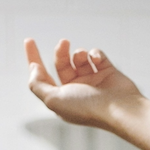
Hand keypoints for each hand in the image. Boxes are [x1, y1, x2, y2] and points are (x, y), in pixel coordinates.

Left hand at [25, 38, 140, 127]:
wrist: (120, 109)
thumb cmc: (87, 108)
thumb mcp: (53, 100)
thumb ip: (37, 85)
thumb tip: (33, 68)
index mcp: (63, 99)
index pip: (43, 77)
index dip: (33, 59)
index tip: (29, 40)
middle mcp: (77, 90)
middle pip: (61, 64)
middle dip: (59, 52)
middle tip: (63, 43)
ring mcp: (93, 81)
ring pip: (79, 58)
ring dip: (78, 53)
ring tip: (83, 57)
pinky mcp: (107, 72)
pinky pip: (97, 55)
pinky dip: (95, 53)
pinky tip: (97, 59)